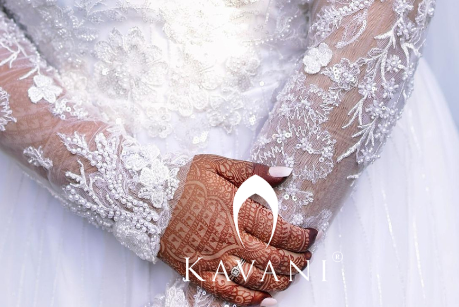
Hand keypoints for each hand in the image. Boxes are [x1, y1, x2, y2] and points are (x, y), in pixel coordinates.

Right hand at [157, 154, 316, 305]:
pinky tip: (264, 300)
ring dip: (279, 281)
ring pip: (254, 279)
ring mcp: (212, 259)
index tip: (312, 235)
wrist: (145, 197)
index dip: (300, 236)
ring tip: (293, 277)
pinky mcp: (197, 272)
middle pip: (271, 258)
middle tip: (308, 258)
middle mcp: (228, 239)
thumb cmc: (183, 178)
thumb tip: (285, 172)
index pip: (278, 230)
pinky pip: (226, 293)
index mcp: (236, 211)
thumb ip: (253, 171)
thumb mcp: (218, 164)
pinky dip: (249, 300)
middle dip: (295, 261)